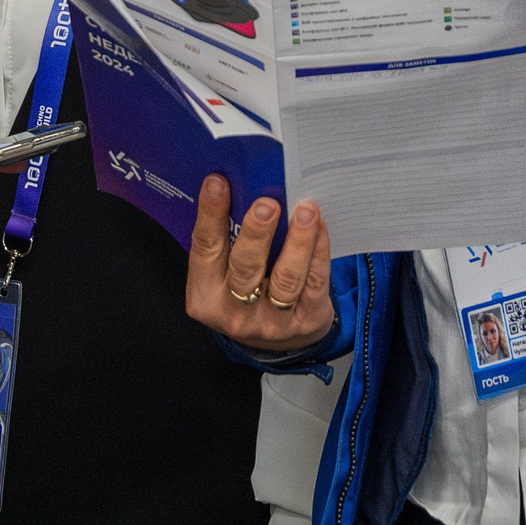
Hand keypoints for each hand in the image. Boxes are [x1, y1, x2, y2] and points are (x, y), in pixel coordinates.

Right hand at [186, 176, 332, 352]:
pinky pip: (315, 283)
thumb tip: (238, 184)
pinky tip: (320, 227)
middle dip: (257, 232)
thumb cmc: (247, 290)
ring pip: (286, 279)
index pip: (205, 250)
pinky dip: (319, 252)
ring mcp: (272, 322)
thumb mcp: (224, 273)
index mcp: (205, 295)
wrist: (279, 342)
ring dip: (298, 241)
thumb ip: (227, 239)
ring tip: (306, 211)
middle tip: (267, 203)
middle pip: (245, 268)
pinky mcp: (306, 322)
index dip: (210, 215)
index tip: (218, 182)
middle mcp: (235, 313)